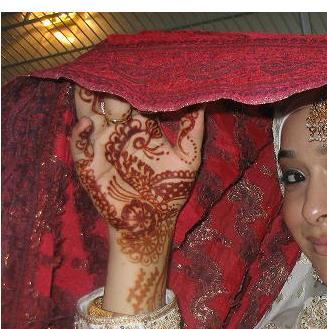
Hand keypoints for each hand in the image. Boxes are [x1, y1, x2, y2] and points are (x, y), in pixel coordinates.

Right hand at [70, 86, 204, 264]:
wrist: (151, 222)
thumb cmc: (170, 192)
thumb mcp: (188, 160)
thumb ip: (192, 131)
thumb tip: (203, 100)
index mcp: (142, 126)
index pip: (135, 97)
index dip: (134, 82)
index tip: (135, 64)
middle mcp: (120, 130)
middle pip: (110, 100)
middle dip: (111, 86)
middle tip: (112, 71)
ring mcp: (102, 145)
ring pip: (89, 113)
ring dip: (87, 99)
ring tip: (88, 84)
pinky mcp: (89, 164)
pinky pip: (79, 144)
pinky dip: (79, 132)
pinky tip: (88, 123)